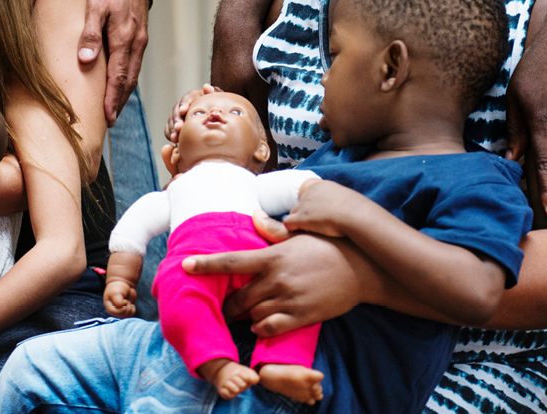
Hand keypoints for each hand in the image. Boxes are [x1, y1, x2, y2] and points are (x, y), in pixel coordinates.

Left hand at [77, 0, 149, 125]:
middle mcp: (135, 44)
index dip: (112, 99)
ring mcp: (140, 41)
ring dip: (124, 93)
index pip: (118, 77)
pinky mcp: (140, 37)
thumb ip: (89, 33)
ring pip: (133, 74)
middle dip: (119, 103)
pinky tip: (120, 85)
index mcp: (123, 38)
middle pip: (128, 81)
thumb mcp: (94, 6)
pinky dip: (128, 79)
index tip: (107, 118)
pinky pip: (135, 64)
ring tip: (113, 108)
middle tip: (109, 121)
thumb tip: (85, 61)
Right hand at [103, 279, 136, 317]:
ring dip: (130, 308)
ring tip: (128, 301)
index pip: (116, 313)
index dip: (122, 308)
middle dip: (127, 307)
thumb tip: (123, 307)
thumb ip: (117, 301)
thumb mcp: (115, 292)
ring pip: (127, 316)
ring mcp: (121, 312)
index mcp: (109, 307)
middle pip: (122, 315)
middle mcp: (114, 311)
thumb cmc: (117, 288)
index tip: (125, 301)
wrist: (123, 284)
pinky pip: (131, 314)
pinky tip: (131, 304)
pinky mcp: (127, 311)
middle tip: (126, 300)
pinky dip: (133, 309)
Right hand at [167, 84, 218, 143]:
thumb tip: (207, 87)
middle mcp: (183, 105)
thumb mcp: (217, 97)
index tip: (183, 110)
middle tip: (178, 127)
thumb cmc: (216, 105)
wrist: (215, 114)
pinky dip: (170, 134)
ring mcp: (178, 115)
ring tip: (175, 137)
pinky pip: (169, 129)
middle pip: (176, 110)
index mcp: (193, 97)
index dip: (184, 104)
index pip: (187, 98)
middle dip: (176, 119)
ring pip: (171, 120)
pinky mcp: (176, 125)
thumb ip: (213, 92)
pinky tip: (173, 140)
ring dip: (172, 129)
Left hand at [183, 230, 368, 336]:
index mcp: (274, 256)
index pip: (232, 262)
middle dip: (228, 303)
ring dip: (246, 315)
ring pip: (252, 315)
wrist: (361, 271)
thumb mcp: (301, 236)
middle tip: (225, 304)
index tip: (185, 266)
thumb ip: (274, 231)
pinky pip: (269, 329)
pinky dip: (261, 328)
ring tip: (247, 312)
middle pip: (238, 298)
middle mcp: (277, 280)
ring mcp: (288, 300)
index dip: (206, 265)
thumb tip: (253, 216)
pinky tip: (261, 322)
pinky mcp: (300, 317)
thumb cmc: (330, 248)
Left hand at [283, 179, 362, 237]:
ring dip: (299, 222)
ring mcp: (304, 205)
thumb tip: (338, 208)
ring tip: (311, 231)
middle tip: (316, 225)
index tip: (319, 215)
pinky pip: (288, 223)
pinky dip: (292, 228)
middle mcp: (309, 193)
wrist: (355, 215)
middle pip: (299, 204)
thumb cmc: (356, 211)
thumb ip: (336, 200)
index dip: (312, 207)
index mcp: (320, 186)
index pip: (308, 195)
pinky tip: (302, 234)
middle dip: (305, 214)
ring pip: (293, 213)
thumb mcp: (346, 198)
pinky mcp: (302, 218)